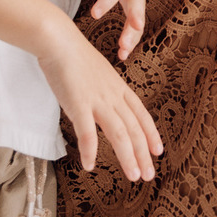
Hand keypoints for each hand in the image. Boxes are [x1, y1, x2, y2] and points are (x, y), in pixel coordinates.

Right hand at [36, 17, 163, 179]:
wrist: (58, 41)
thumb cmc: (74, 56)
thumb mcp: (99, 73)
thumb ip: (105, 91)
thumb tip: (106, 105)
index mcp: (119, 87)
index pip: (141, 114)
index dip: (151, 134)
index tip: (158, 151)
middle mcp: (113, 95)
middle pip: (134, 128)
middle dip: (143, 154)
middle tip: (149, 175)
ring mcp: (97, 100)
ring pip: (119, 133)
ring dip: (128, 157)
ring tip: (134, 176)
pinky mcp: (78, 104)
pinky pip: (86, 132)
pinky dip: (90, 150)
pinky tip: (89, 165)